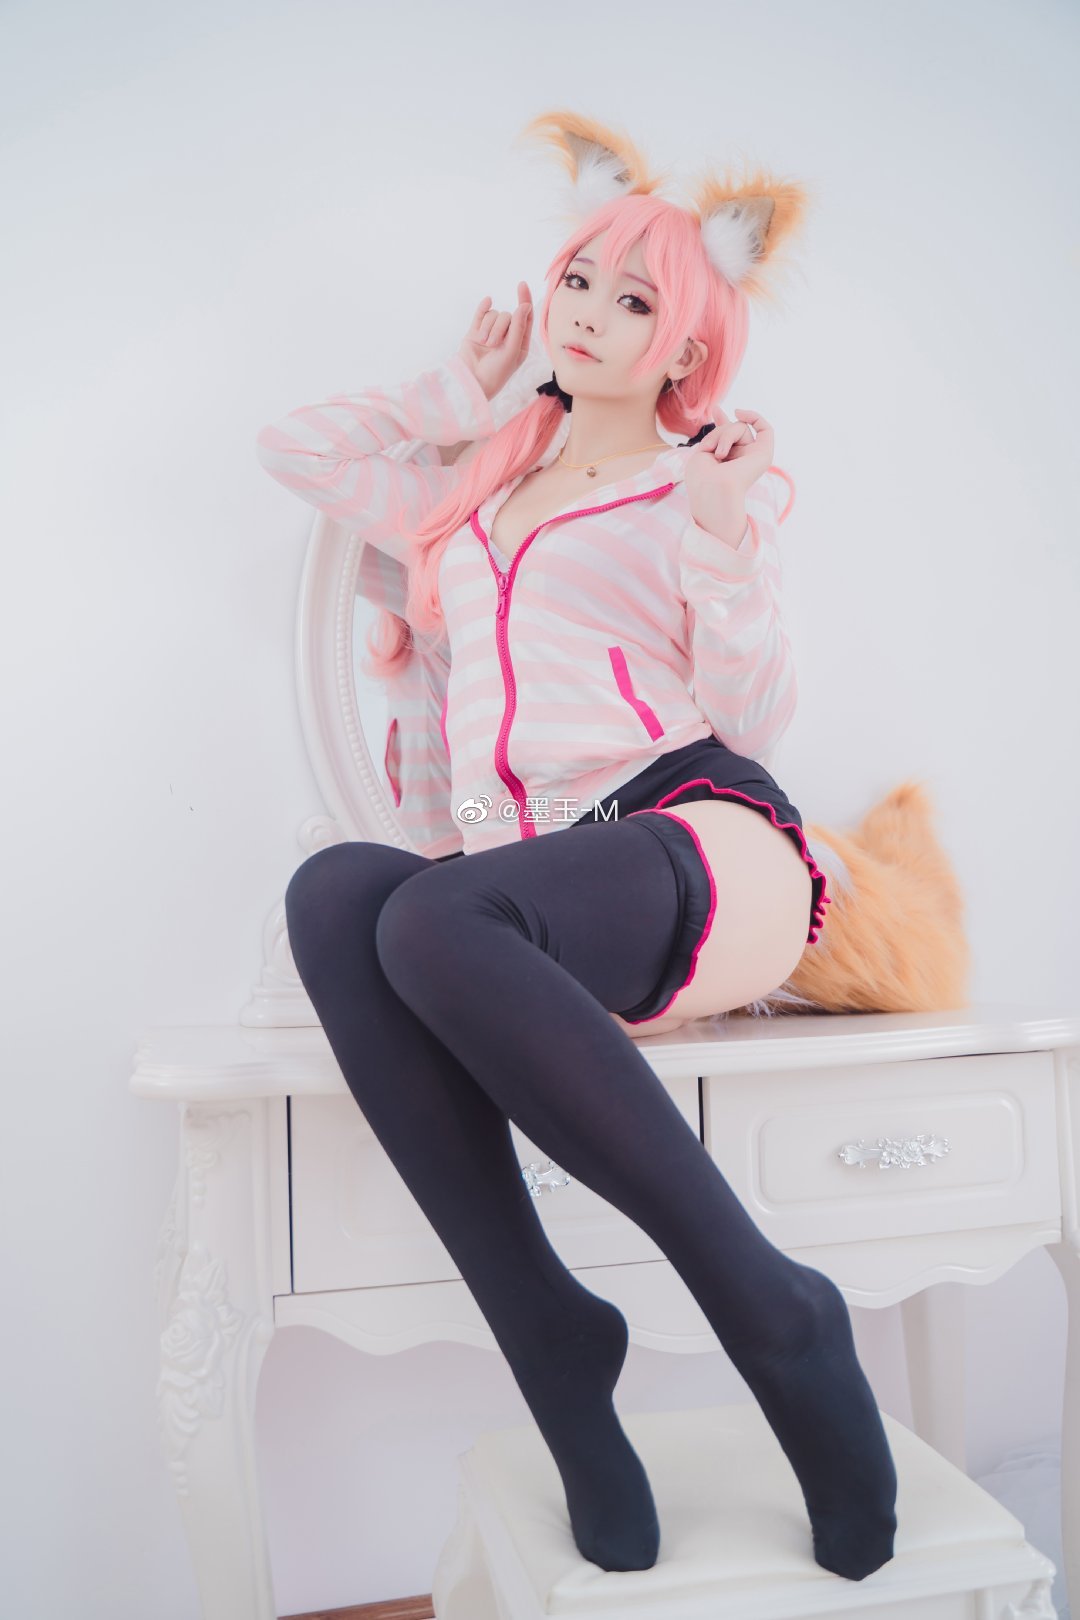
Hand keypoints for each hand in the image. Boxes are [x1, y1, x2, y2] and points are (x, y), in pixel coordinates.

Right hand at [458, 282, 533, 400]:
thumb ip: (519, 327)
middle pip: (507, 316)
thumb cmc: (496, 372)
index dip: (525, 300)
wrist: (471, 381)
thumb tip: (525, 305)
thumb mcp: (512, 351)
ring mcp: (491, 333)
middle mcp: (506, 337)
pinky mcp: (476, 331)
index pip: (525, 317)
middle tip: (493, 344)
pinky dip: (483, 308)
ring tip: (484, 344)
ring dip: (488, 328)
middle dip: (499, 328)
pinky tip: (487, 301)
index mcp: (519, 343)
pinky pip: (481, 314)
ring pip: (493, 315)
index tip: (521, 285)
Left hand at [683, 408, 774, 540]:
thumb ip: (718, 431)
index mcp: (726, 463)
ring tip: (717, 454)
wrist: (712, 489)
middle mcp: (741, 460)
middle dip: (717, 433)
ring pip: (740, 427)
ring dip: (724, 435)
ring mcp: (753, 457)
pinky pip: (765, 428)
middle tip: (707, 449)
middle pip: (731, 429)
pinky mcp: (764, 454)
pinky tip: (739, 413)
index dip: (723, 421)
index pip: (728, 438)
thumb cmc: (702, 477)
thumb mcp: (704, 449)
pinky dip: (754, 417)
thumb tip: (719, 410)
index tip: (715, 410)